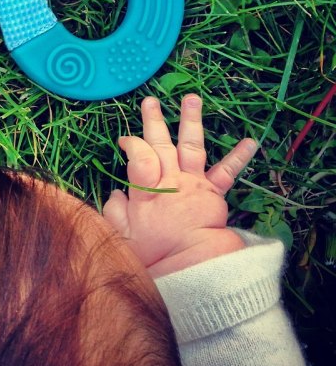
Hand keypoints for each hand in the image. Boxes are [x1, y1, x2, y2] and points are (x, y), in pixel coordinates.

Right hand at [102, 95, 257, 276]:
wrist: (191, 267)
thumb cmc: (154, 255)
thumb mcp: (122, 235)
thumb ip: (115, 211)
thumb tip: (115, 193)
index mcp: (145, 191)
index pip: (137, 156)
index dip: (130, 144)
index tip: (124, 140)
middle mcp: (169, 181)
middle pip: (160, 144)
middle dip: (153, 121)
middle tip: (149, 100)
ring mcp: (193, 184)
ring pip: (191, 146)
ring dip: (191, 121)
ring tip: (192, 98)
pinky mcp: (213, 193)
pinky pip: (227, 172)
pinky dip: (239, 156)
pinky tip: (250, 141)